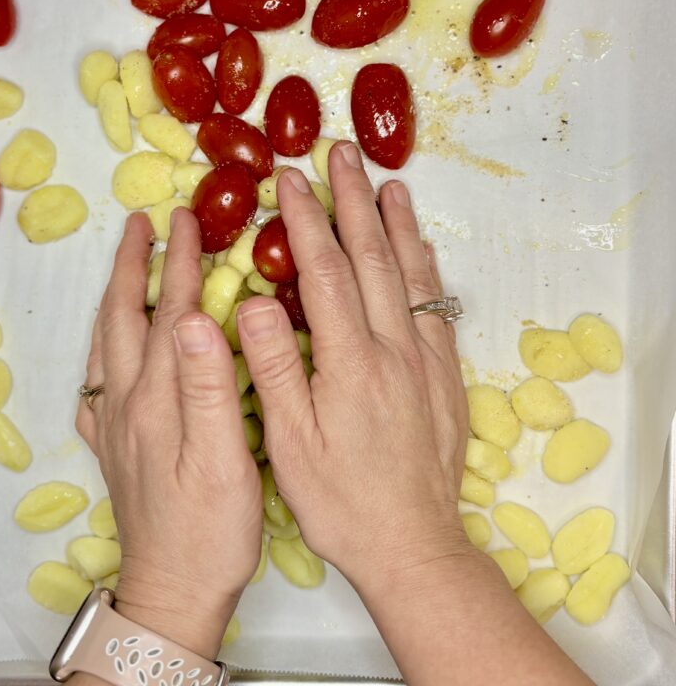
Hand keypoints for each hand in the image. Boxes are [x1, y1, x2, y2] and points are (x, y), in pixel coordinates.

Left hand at [76, 209, 261, 657]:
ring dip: (117, 293)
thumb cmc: (211, 531)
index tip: (187, 219)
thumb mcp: (224, 461)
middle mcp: (128, 403)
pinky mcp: (113, 444)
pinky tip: (111, 344)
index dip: (180, 262)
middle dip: (136, 263)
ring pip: (108, 341)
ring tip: (128, 261)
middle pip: (126, 316)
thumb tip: (197, 316)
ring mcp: (115, 424)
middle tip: (146, 222)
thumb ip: (209, 386)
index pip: (170, 312)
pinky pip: (100, 378)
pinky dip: (105, 344)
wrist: (172, 591)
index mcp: (159, 399)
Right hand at [237, 141, 471, 595]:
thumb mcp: (290, 444)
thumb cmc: (341, 501)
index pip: (324, 270)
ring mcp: (424, 358)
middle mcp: (393, 348)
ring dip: (395, 222)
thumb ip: (275, 368)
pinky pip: (435, 303)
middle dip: (353, 200)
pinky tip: (420, 247)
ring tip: (387, 181)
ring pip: (409, 273)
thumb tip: (253, 301)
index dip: (305, 219)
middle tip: (341, 153)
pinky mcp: (444, 375)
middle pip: (371, 257)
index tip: (288, 179)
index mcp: (350, 360)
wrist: (414, 545)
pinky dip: (425, 265)